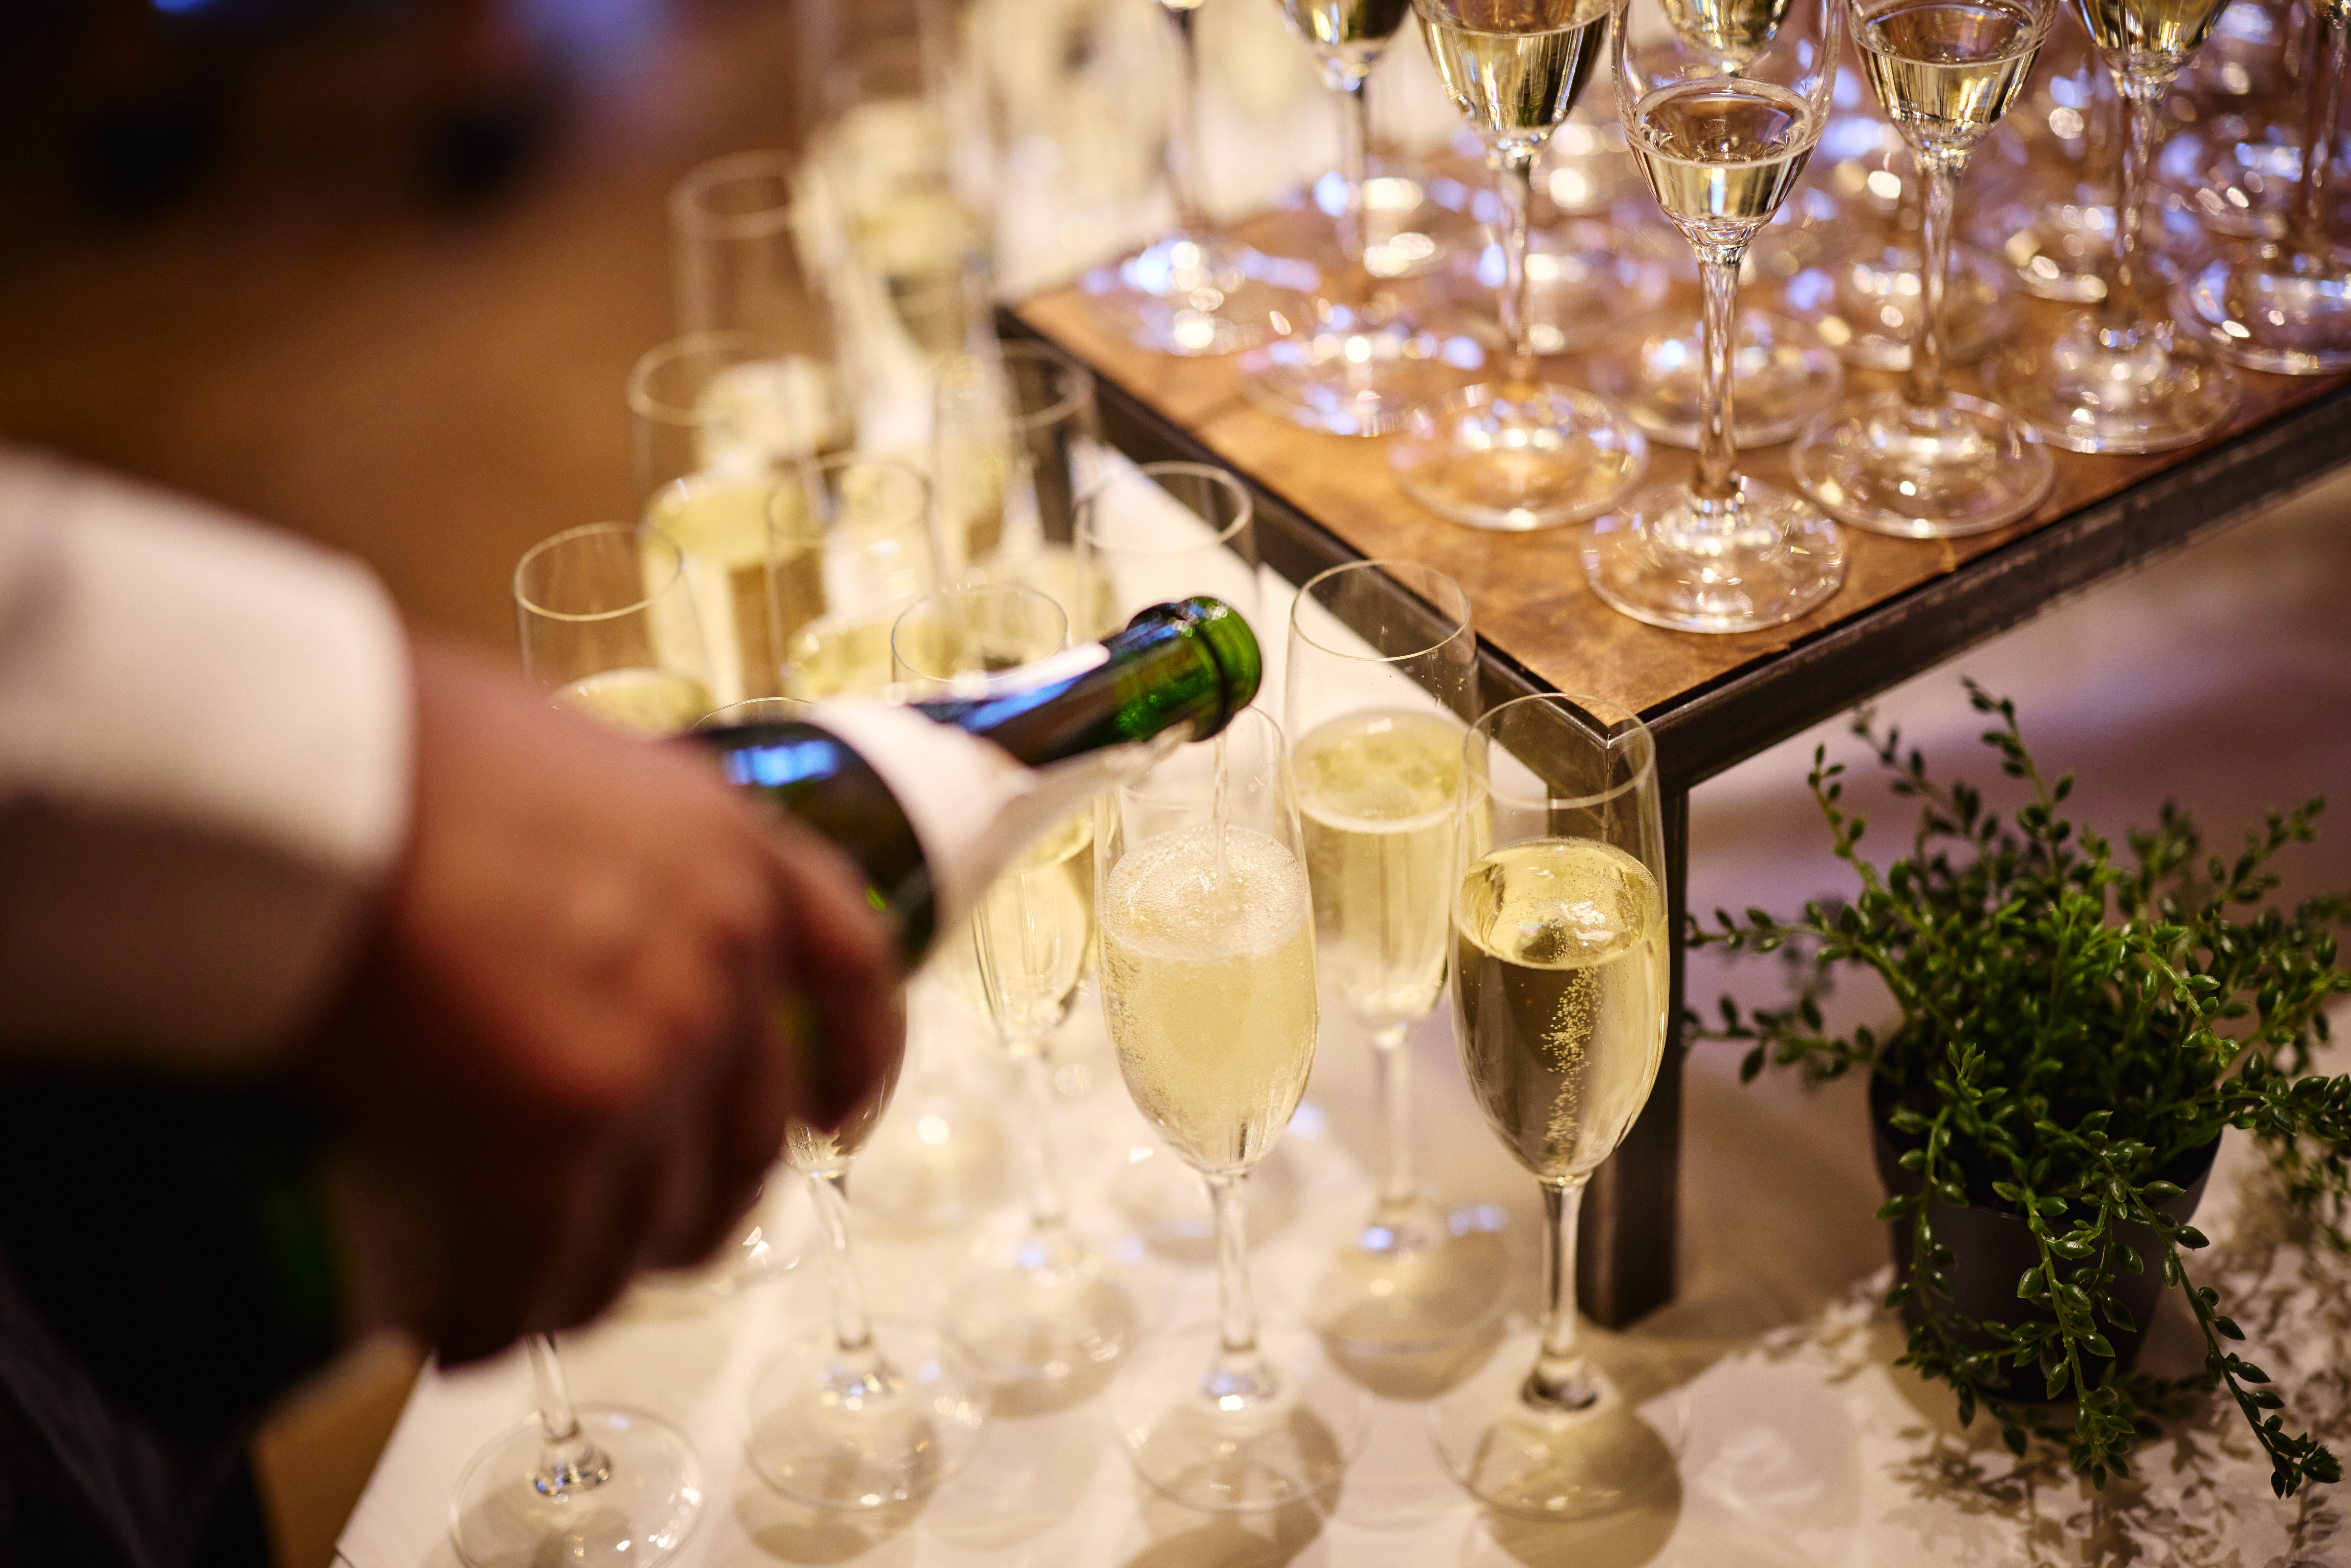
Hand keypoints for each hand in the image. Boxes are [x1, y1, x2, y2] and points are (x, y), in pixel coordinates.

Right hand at [303, 641, 897, 1361]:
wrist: (304, 772)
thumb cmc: (393, 745)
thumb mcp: (559, 756)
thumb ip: (602, 839)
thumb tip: (559, 898)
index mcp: (731, 854)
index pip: (850, 972)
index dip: (855, 1061)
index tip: (839, 1123)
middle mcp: (717, 962)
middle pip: (749, 1137)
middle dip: (699, 1208)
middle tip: (638, 1240)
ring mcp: (645, 1061)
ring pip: (651, 1223)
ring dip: (600, 1278)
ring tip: (536, 1301)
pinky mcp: (547, 1144)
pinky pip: (540, 1267)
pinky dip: (502, 1316)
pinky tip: (460, 1335)